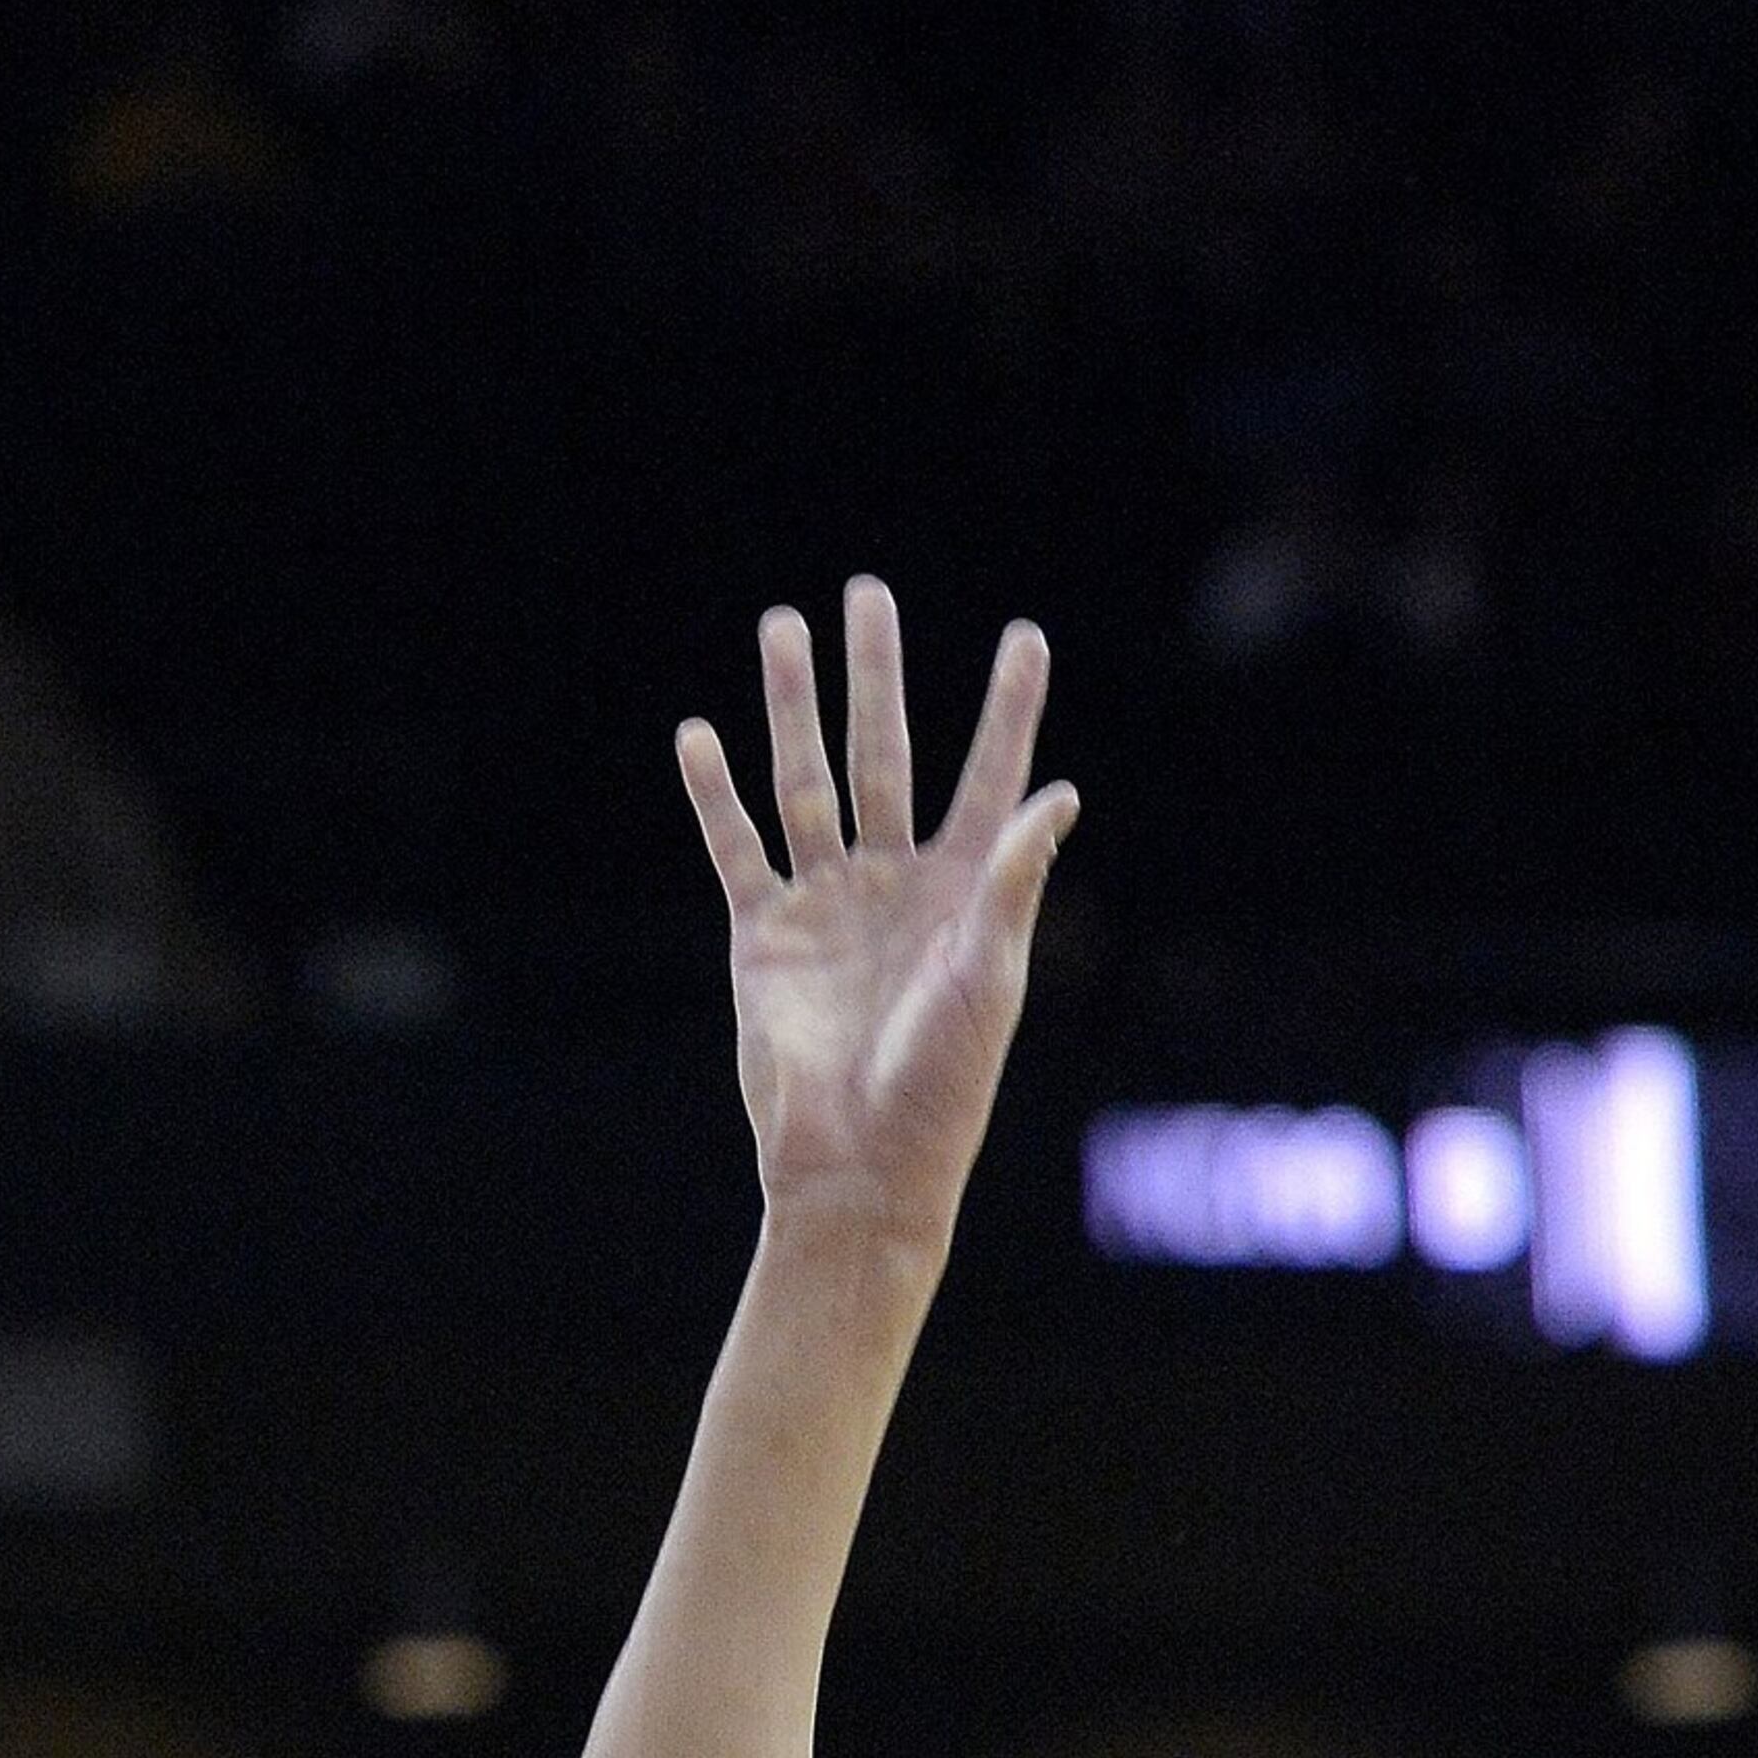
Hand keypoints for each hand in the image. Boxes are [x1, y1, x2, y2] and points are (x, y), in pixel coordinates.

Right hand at [678, 580, 1076, 1264]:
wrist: (857, 1166)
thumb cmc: (941, 1086)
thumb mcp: (991, 978)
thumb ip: (1013, 881)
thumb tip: (1059, 794)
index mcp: (965, 890)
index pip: (989, 777)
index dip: (1008, 708)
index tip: (1024, 636)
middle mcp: (895, 884)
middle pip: (884, 754)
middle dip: (875, 675)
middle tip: (867, 591)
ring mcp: (827, 905)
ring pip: (804, 783)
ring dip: (791, 707)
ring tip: (780, 627)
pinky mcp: (765, 937)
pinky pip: (737, 849)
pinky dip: (714, 794)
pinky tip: (698, 735)